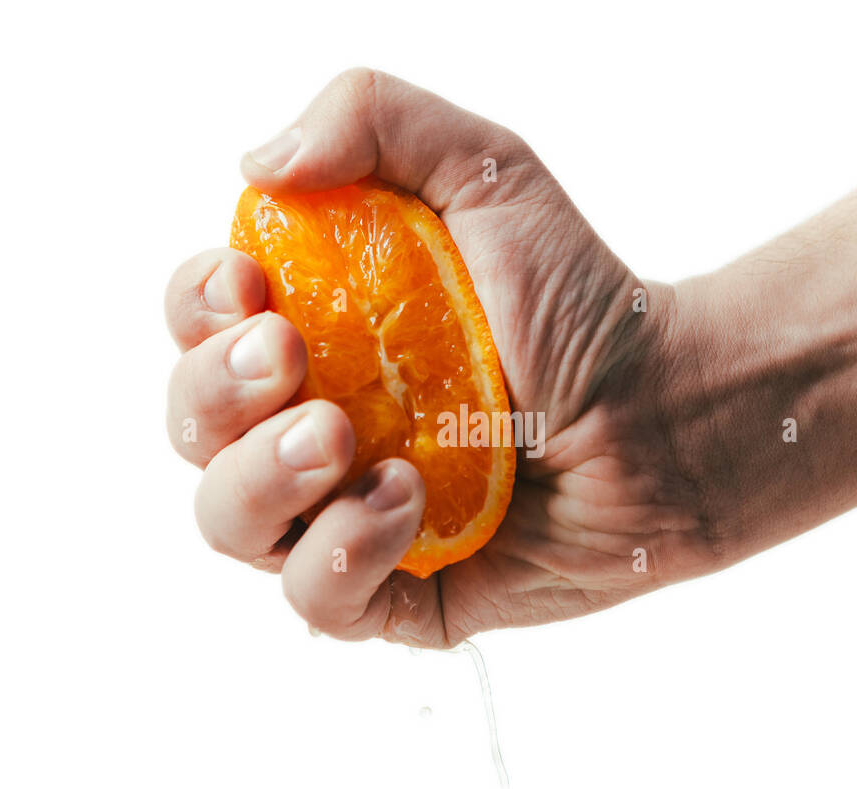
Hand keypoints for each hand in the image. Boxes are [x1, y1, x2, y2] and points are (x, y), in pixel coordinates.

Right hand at [165, 70, 713, 646]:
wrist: (663, 414)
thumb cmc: (577, 300)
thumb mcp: (486, 174)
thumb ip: (374, 120)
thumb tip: (260, 165)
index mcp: (315, 334)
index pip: (200, 327)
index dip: (197, 310)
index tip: (250, 287)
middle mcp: (312, 425)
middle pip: (193, 428)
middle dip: (216, 394)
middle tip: (288, 357)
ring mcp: (346, 512)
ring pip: (229, 524)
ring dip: (261, 478)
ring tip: (339, 436)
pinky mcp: (395, 590)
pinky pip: (314, 599)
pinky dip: (339, 553)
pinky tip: (406, 499)